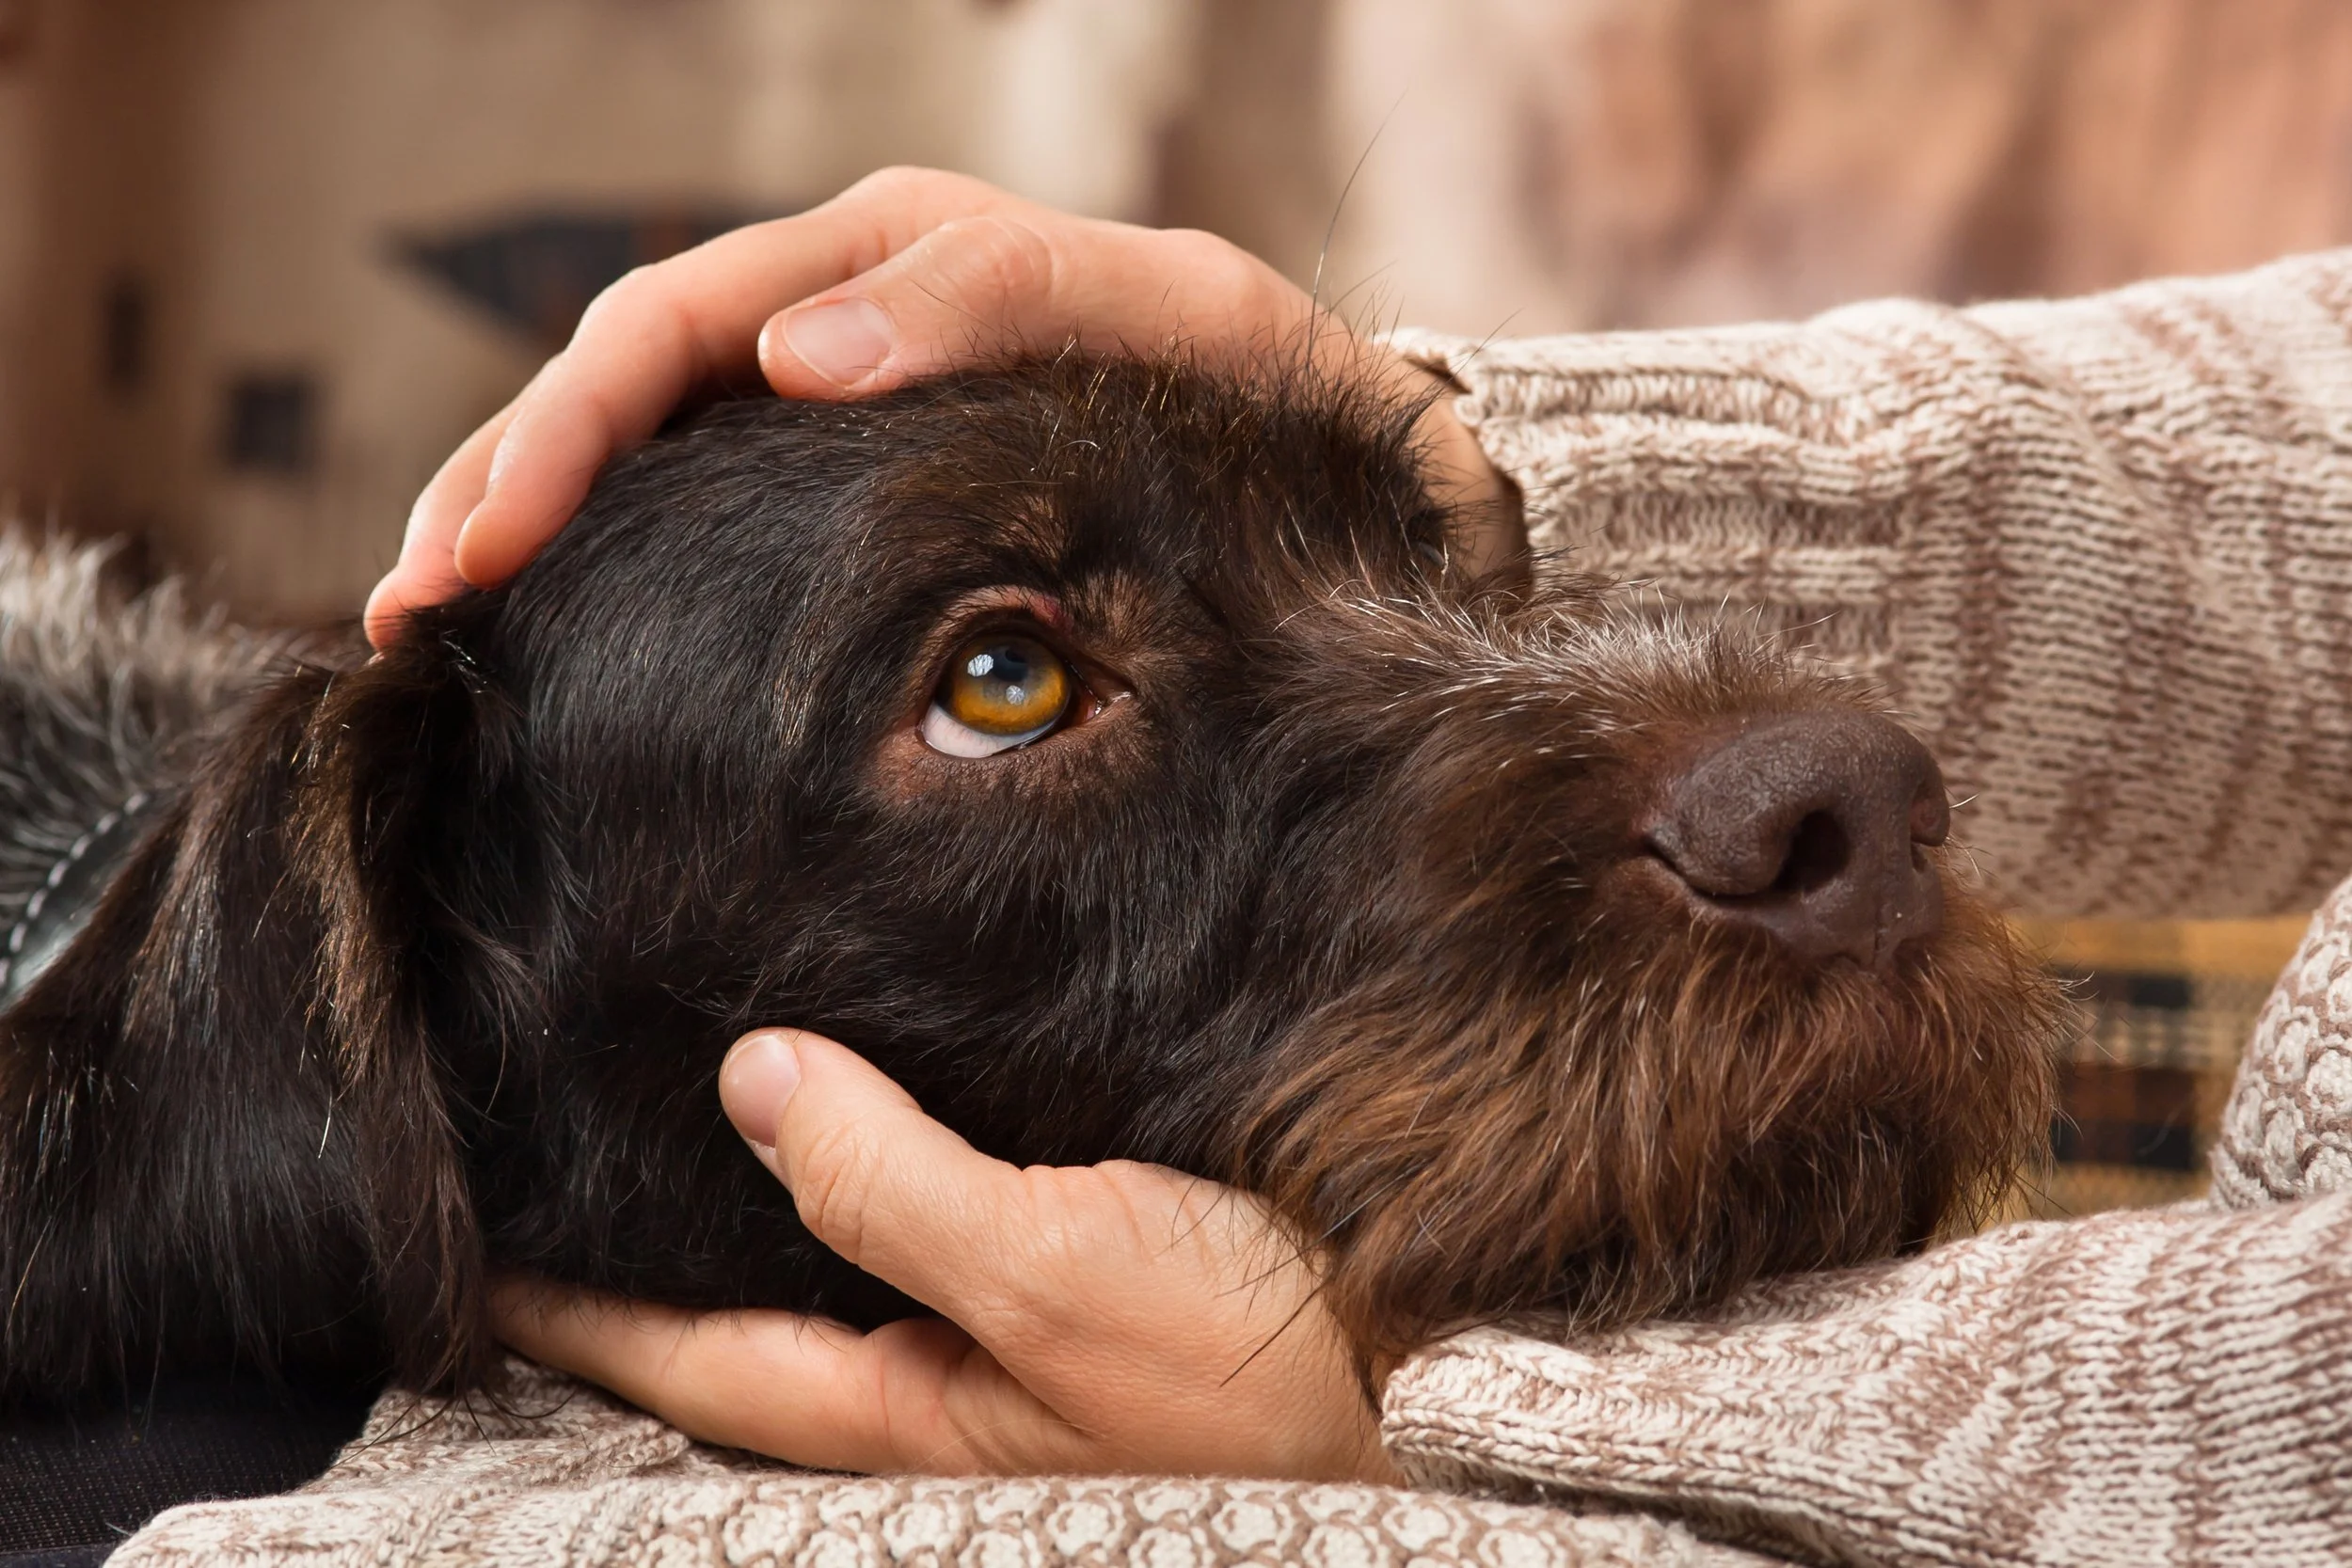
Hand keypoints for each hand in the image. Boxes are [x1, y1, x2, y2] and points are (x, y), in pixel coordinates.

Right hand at [370, 167, 1517, 645]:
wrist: (1338, 454)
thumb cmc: (1262, 387)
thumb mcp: (1171, 311)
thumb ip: (1002, 298)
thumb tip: (797, 354)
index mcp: (893, 254)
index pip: (675, 322)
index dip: (567, 430)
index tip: (489, 548)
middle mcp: (839, 311)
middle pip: (617, 378)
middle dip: (502, 483)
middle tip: (414, 612)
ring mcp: (835, 395)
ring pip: (636, 442)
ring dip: (518, 520)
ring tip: (426, 628)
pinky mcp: (846, 483)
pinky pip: (697, 502)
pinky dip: (603, 559)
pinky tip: (542, 630)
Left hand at [491, 1029, 1393, 1480]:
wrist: (1451, 1384)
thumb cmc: (1267, 1362)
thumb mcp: (1065, 1274)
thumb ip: (896, 1187)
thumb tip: (751, 1080)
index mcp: (914, 1408)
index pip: (692, 1351)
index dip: (575, 1295)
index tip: (476, 1224)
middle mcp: (947, 1384)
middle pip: (757, 1311)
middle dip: (656, 1242)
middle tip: (560, 1142)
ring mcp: (1018, 1341)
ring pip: (853, 1260)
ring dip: (770, 1195)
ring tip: (690, 1102)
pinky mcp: (1095, 1282)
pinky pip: (950, 1221)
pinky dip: (888, 1164)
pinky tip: (887, 1092)